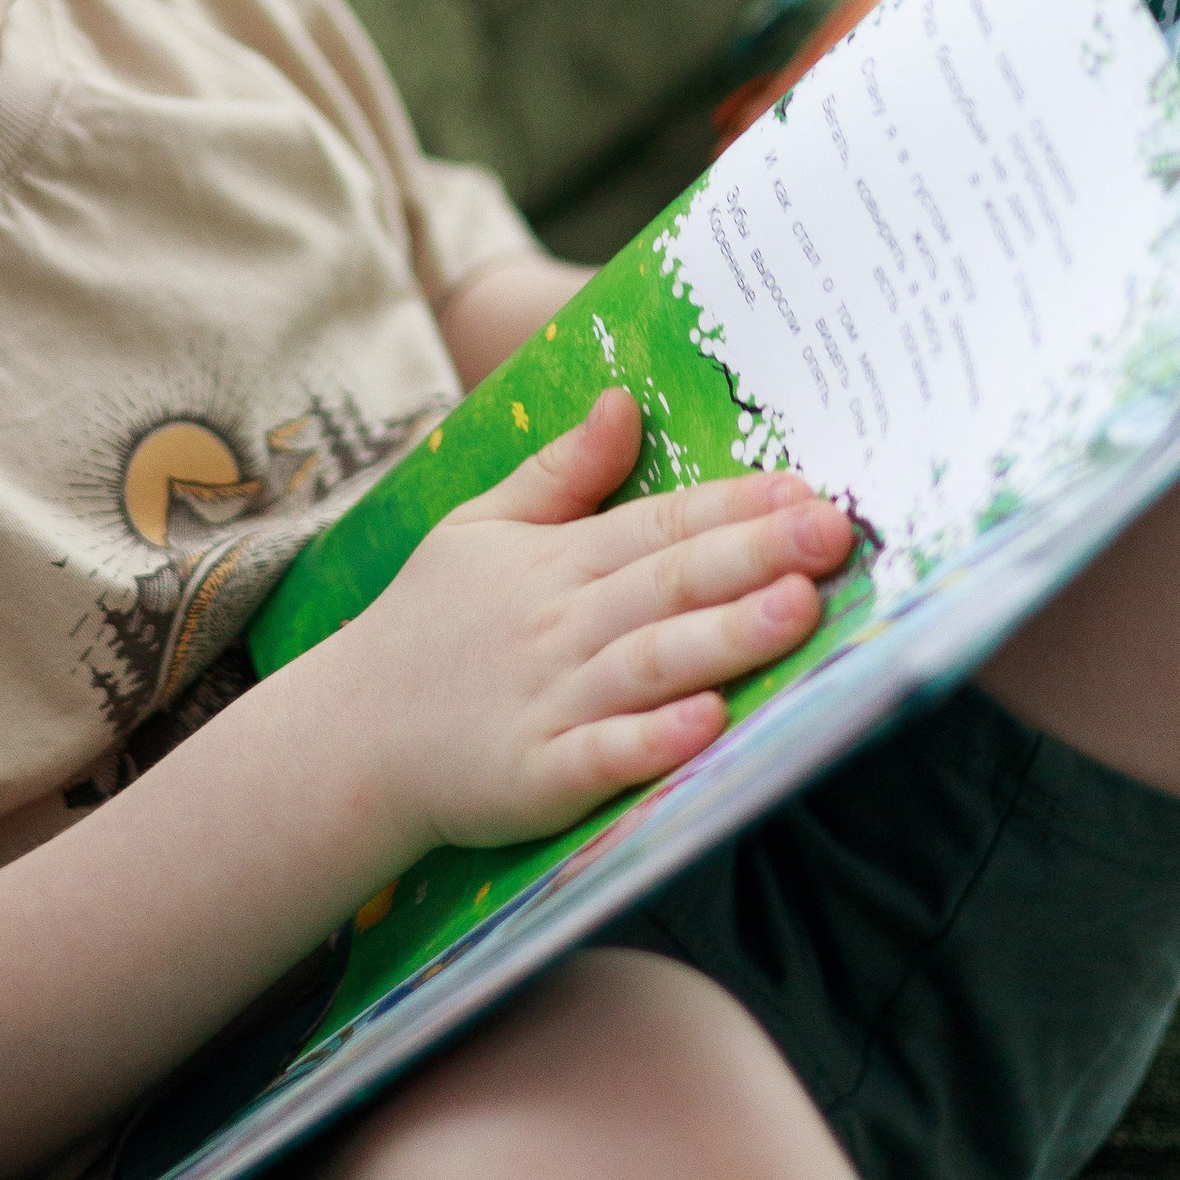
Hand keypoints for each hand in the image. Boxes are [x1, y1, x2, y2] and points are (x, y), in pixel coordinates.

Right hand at [325, 387, 850, 857]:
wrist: (347, 738)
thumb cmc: (428, 628)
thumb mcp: (479, 528)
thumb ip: (559, 471)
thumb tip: (623, 401)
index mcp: (554, 563)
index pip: (659, 523)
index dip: (735, 506)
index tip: (808, 488)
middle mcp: (558, 626)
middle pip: (668, 582)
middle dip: (754, 555)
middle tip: (832, 532)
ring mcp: (547, 703)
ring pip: (649, 663)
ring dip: (724, 636)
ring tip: (798, 611)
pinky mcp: (535, 778)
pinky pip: (602, 757)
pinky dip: (653, 741)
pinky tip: (708, 725)